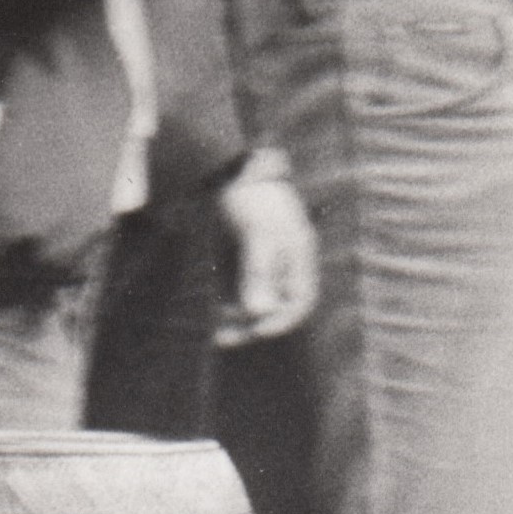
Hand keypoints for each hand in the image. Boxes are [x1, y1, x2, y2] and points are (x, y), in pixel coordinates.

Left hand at [216, 155, 317, 343]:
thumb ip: (258, 271)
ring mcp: (259, 271)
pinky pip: (234, 301)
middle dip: (252, 327)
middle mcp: (281, 268)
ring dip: (236, 325)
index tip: (260, 329)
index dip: (283, 320)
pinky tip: (212, 325)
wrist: (226, 176)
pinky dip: (224, 314)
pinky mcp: (237, 272)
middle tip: (227, 337)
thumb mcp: (257, 233)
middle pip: (273, 311)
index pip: (299, 301)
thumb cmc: (251, 199)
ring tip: (218, 336)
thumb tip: (258, 312)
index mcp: (298, 256)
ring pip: (252, 310)